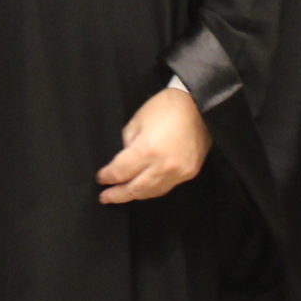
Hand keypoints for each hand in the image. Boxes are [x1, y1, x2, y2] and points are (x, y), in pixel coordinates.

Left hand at [97, 87, 211, 203]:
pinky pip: (166, 187)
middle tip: (105, 197)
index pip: (120, 171)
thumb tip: (123, 161)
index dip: (107, 176)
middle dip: (117, 194)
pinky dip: (152, 190)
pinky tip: (143, 190)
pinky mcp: (189, 173)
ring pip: (151, 192)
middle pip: (134, 188)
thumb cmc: (165, 107)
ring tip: (122, 195)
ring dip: (134, 195)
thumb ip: (127, 144)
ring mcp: (178, 172)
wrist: (199, 104)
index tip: (101, 178)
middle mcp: (163, 166)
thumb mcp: (137, 121)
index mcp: (147, 150)